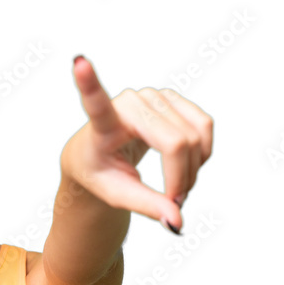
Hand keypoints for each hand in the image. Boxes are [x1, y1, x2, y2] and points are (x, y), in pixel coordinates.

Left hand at [64, 55, 212, 232]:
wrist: (102, 155)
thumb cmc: (101, 173)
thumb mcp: (117, 196)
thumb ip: (147, 206)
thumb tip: (177, 222)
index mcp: (102, 124)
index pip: (95, 103)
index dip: (88, 83)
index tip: (78, 62)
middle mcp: (129, 102)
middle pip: (178, 143)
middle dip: (183, 179)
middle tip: (173, 203)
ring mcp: (153, 95)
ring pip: (196, 136)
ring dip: (194, 170)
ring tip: (176, 188)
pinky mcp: (172, 97)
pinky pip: (205, 126)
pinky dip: (202, 154)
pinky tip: (185, 164)